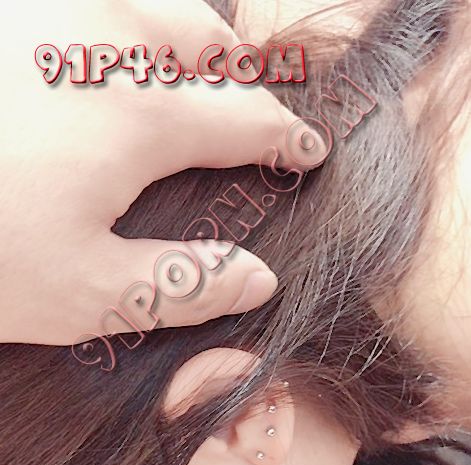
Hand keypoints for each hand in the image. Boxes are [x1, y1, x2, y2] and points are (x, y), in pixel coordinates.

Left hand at [1, 0, 326, 344]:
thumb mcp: (84, 293)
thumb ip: (181, 285)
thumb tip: (258, 279)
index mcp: (142, 115)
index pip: (245, 120)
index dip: (284, 140)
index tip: (308, 151)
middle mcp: (106, 41)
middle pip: (206, 39)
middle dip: (239, 74)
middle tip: (246, 109)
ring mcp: (49, 11)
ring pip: (151, 4)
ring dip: (185, 35)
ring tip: (188, 73)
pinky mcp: (14, 14)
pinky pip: (91, 1)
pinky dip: (122, 22)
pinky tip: (104, 56)